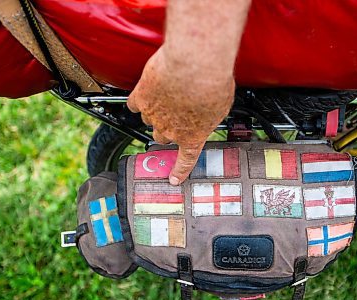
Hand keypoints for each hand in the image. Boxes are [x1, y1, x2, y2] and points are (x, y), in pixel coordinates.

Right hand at [127, 47, 234, 184]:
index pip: (186, 160)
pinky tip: (144, 94)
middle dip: (168, 130)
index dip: (179, 172)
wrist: (194, 62)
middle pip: (163, 137)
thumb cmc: (212, 82)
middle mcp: (171, 130)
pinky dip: (139, 101)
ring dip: (155, 113)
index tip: (173, 179)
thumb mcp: (221, 105)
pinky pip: (134, 105)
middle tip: (174, 118)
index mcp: (193, 136)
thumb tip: (207, 113)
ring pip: (149, 120)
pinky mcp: (141, 96)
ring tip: (165, 98)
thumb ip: (210, 115)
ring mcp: (154, 115)